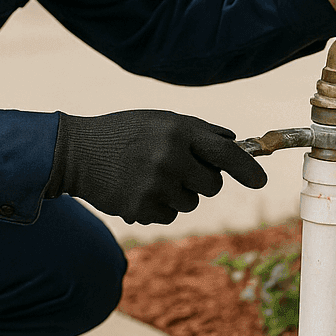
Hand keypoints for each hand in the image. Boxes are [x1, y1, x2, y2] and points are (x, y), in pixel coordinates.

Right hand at [43, 110, 267, 224]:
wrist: (75, 152)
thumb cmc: (123, 133)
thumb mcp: (159, 121)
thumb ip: (196, 130)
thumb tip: (233, 141)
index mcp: (178, 130)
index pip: (225, 152)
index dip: (247, 169)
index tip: (260, 181)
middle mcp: (170, 157)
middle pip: (212, 185)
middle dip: (202, 181)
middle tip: (177, 169)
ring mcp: (155, 185)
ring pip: (190, 203)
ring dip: (177, 194)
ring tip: (148, 176)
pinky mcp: (141, 207)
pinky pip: (169, 215)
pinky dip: (158, 206)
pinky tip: (137, 189)